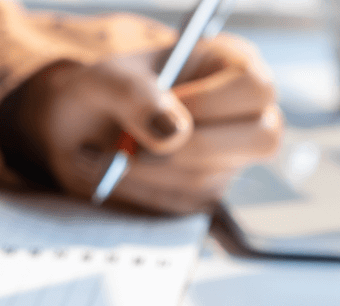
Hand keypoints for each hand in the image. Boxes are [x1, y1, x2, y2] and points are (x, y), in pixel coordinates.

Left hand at [14, 33, 282, 213]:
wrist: (78, 130)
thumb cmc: (103, 93)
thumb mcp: (105, 80)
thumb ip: (135, 95)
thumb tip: (174, 133)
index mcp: (230, 67)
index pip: (254, 87)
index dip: (209, 103)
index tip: (161, 106)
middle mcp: (243, 114)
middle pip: (261, 138)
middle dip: (189, 149)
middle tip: (132, 145)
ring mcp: (229, 159)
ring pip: (211, 178)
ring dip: (148, 173)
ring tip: (105, 153)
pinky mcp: (206, 194)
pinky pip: (185, 204)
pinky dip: (142, 191)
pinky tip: (116, 171)